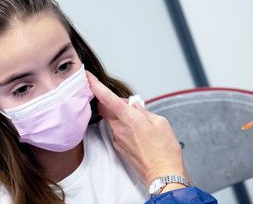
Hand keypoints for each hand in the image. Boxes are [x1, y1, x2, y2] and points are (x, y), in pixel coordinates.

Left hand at [86, 72, 188, 187]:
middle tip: (130, 105)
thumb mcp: (161, 123)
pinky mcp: (118, 147)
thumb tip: (135, 107)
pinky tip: (138, 134)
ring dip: (120, 116)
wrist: (163, 175)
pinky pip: (117, 131)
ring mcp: (117, 139)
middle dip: (114, 102)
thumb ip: (144, 111)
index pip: (107, 98)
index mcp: (130, 119)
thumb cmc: (165, 151)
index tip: (87, 76)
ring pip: (112, 120)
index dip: (95, 85)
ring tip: (139, 123)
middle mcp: (119, 129)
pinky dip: (124, 127)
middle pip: (107, 108)